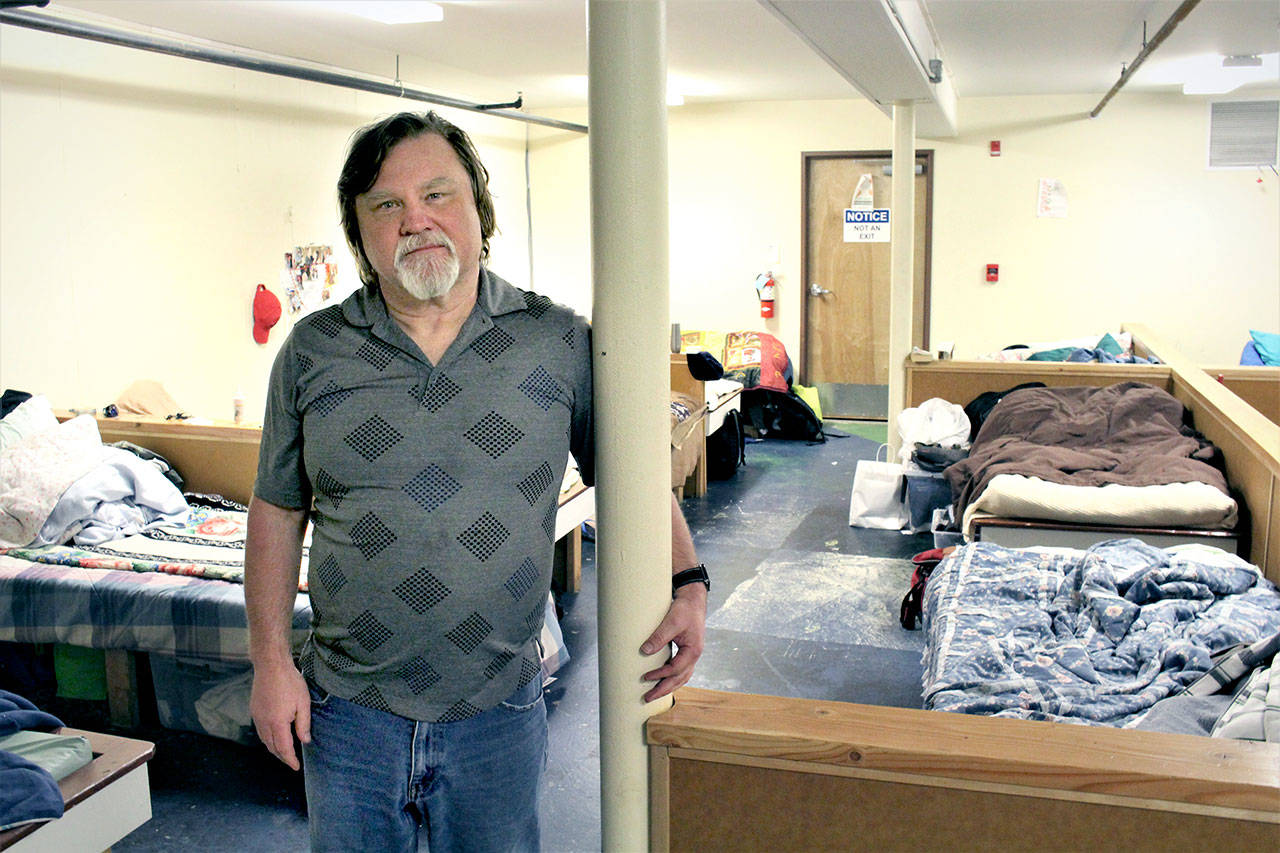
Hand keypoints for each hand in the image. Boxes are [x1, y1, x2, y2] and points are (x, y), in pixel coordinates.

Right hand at [250, 661, 310, 770]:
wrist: (271, 665)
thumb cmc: (289, 681)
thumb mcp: (303, 702)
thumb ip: (303, 724)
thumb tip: (304, 741)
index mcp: (277, 722)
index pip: (283, 748)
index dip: (290, 760)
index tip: (296, 767)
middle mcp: (264, 723)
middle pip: (272, 747)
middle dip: (282, 757)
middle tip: (292, 761)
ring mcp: (257, 717)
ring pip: (264, 740)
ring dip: (274, 748)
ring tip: (284, 752)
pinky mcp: (254, 711)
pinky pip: (260, 731)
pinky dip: (267, 739)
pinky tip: (274, 737)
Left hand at [639, 585, 705, 702]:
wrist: (693, 601)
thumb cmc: (685, 610)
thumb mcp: (671, 622)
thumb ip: (659, 636)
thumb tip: (645, 651)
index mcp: (693, 650)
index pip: (676, 669)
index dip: (660, 675)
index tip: (645, 677)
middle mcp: (694, 655)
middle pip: (680, 679)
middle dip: (663, 689)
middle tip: (647, 698)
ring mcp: (691, 655)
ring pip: (682, 677)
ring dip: (668, 687)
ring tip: (654, 694)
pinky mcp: (686, 652)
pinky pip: (680, 671)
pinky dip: (672, 678)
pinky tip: (662, 680)